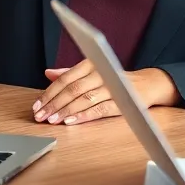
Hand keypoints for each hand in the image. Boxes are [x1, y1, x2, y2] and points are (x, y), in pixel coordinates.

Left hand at [32, 61, 173, 125]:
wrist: (147, 84)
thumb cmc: (115, 79)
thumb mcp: (93, 72)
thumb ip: (70, 73)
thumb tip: (48, 74)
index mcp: (92, 63)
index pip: (65, 79)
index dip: (49, 93)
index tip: (37, 105)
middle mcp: (101, 73)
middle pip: (72, 89)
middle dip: (53, 104)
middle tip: (40, 116)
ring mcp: (111, 87)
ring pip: (84, 99)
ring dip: (65, 111)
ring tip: (52, 120)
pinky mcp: (121, 102)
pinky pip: (99, 109)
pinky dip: (83, 116)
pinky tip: (71, 121)